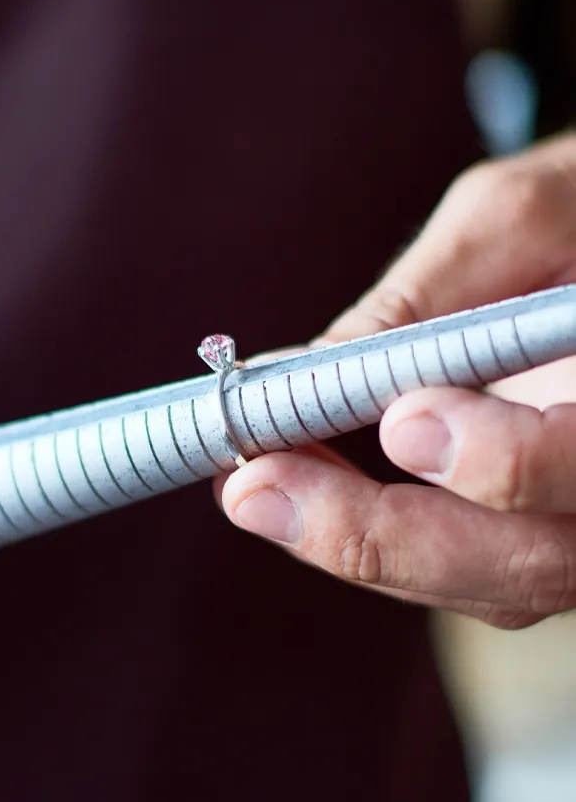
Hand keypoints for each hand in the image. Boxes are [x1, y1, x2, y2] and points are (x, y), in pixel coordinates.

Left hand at [219, 133, 575, 627]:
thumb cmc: (571, 217)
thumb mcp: (508, 225)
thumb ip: (419, 303)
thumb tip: (300, 376)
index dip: (502, 458)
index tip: (399, 423)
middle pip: (529, 563)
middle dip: (381, 534)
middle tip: (259, 491)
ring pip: (486, 584)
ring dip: (360, 546)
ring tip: (257, 494)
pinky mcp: (535, 538)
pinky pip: (460, 571)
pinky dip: (375, 543)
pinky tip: (300, 499)